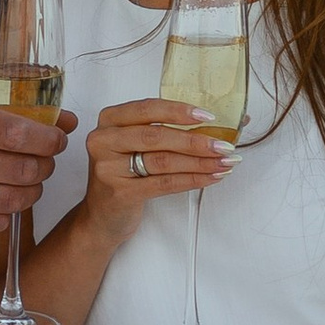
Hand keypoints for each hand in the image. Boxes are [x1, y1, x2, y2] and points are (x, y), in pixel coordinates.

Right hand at [0, 95, 72, 239]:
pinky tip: (2, 200)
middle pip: (22, 169)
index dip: (48, 139)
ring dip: (32, 191)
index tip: (57, 139)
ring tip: (28, 181)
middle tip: (44, 161)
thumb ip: (8, 110)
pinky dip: (8, 213)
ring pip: (13, 200)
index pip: (17, 134)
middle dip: (45, 165)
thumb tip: (64, 119)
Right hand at [81, 99, 231, 241]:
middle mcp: (104, 141)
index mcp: (109, 121)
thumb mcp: (132, 146)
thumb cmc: (123, 176)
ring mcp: (109, 168)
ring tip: (223, 163)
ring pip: (162, 160)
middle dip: (195, 141)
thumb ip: (161, 131)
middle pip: (156, 135)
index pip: (147, 108)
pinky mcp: (120, 193)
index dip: (179, 111)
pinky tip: (210, 177)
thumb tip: (210, 126)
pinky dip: (191, 180)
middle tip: (223, 146)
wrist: (101, 217)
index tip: (207, 117)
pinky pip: (163, 183)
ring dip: (199, 162)